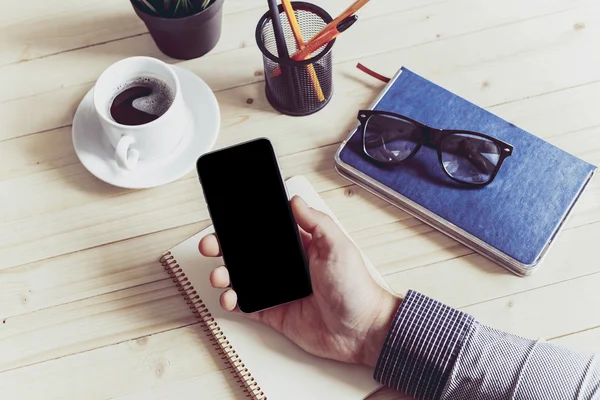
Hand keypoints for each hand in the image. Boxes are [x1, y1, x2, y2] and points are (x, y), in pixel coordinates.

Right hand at [199, 195, 401, 366]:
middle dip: (225, 248)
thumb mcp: (338, 246)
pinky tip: (230, 297)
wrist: (362, 330)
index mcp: (301, 246)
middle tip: (212, 245)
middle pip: (248, 253)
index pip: (266, 231)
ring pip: (243, 278)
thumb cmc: (356, 287)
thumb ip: (316, 222)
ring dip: (226, 275)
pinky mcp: (276, 313)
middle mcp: (287, 266)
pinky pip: (248, 305)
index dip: (245, 226)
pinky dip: (234, 302)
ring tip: (220, 276)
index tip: (226, 219)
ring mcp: (279, 290)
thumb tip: (295, 200)